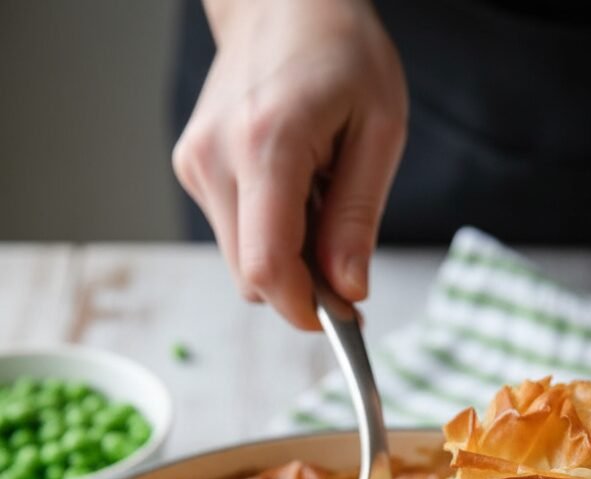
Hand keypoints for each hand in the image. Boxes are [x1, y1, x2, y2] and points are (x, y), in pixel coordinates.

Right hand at [173, 0, 407, 328]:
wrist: (282, 0)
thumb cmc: (340, 52)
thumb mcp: (379, 131)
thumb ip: (358, 218)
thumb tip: (349, 292)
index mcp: (267, 145)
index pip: (268, 267)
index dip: (304, 309)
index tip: (342, 316)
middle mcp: (217, 158)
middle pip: (253, 276)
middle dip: (303, 285)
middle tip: (344, 250)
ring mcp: (196, 164)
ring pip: (242, 263)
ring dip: (287, 257)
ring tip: (317, 198)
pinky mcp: (192, 169)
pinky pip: (234, 235)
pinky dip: (269, 233)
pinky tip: (292, 189)